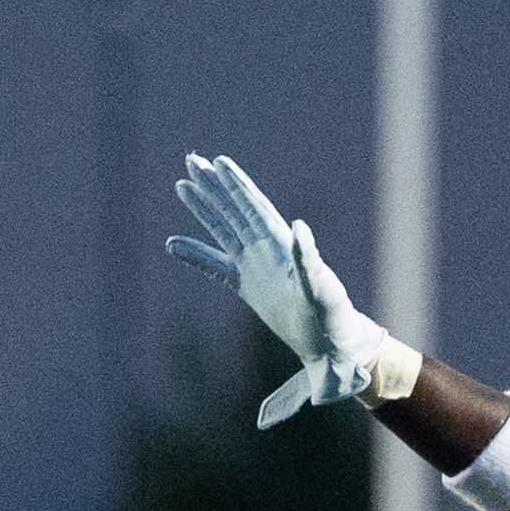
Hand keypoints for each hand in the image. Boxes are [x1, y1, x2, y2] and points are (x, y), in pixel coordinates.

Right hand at [162, 153, 412, 427]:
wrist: (336, 351)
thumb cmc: (334, 323)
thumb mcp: (322, 288)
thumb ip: (309, 260)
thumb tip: (298, 228)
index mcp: (282, 251)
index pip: (254, 211)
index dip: (236, 187)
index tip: (218, 164)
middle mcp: (268, 253)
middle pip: (235, 211)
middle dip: (214, 187)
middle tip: (192, 159)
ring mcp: (257, 268)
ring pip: (224, 230)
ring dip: (205, 207)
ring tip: (183, 182)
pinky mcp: (248, 287)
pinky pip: (215, 266)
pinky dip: (195, 254)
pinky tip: (172, 243)